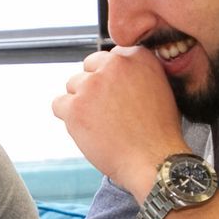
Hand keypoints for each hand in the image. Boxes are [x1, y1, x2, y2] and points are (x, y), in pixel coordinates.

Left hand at [50, 46, 187, 199]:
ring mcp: (92, 85)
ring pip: (72, 85)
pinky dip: (68, 117)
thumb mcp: (160, 89)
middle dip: (93, 87)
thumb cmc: (158, 132)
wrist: (153, 160)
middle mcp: (114, 65)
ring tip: (100, 124)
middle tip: (106, 111)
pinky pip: (58, 105)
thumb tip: (117, 72)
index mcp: (138, 57)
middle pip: (88, 68)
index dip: (110, 78)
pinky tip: (86, 129)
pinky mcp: (75, 106)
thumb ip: (138, 73)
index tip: (114, 94)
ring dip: (81, 103)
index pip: (109, 57)